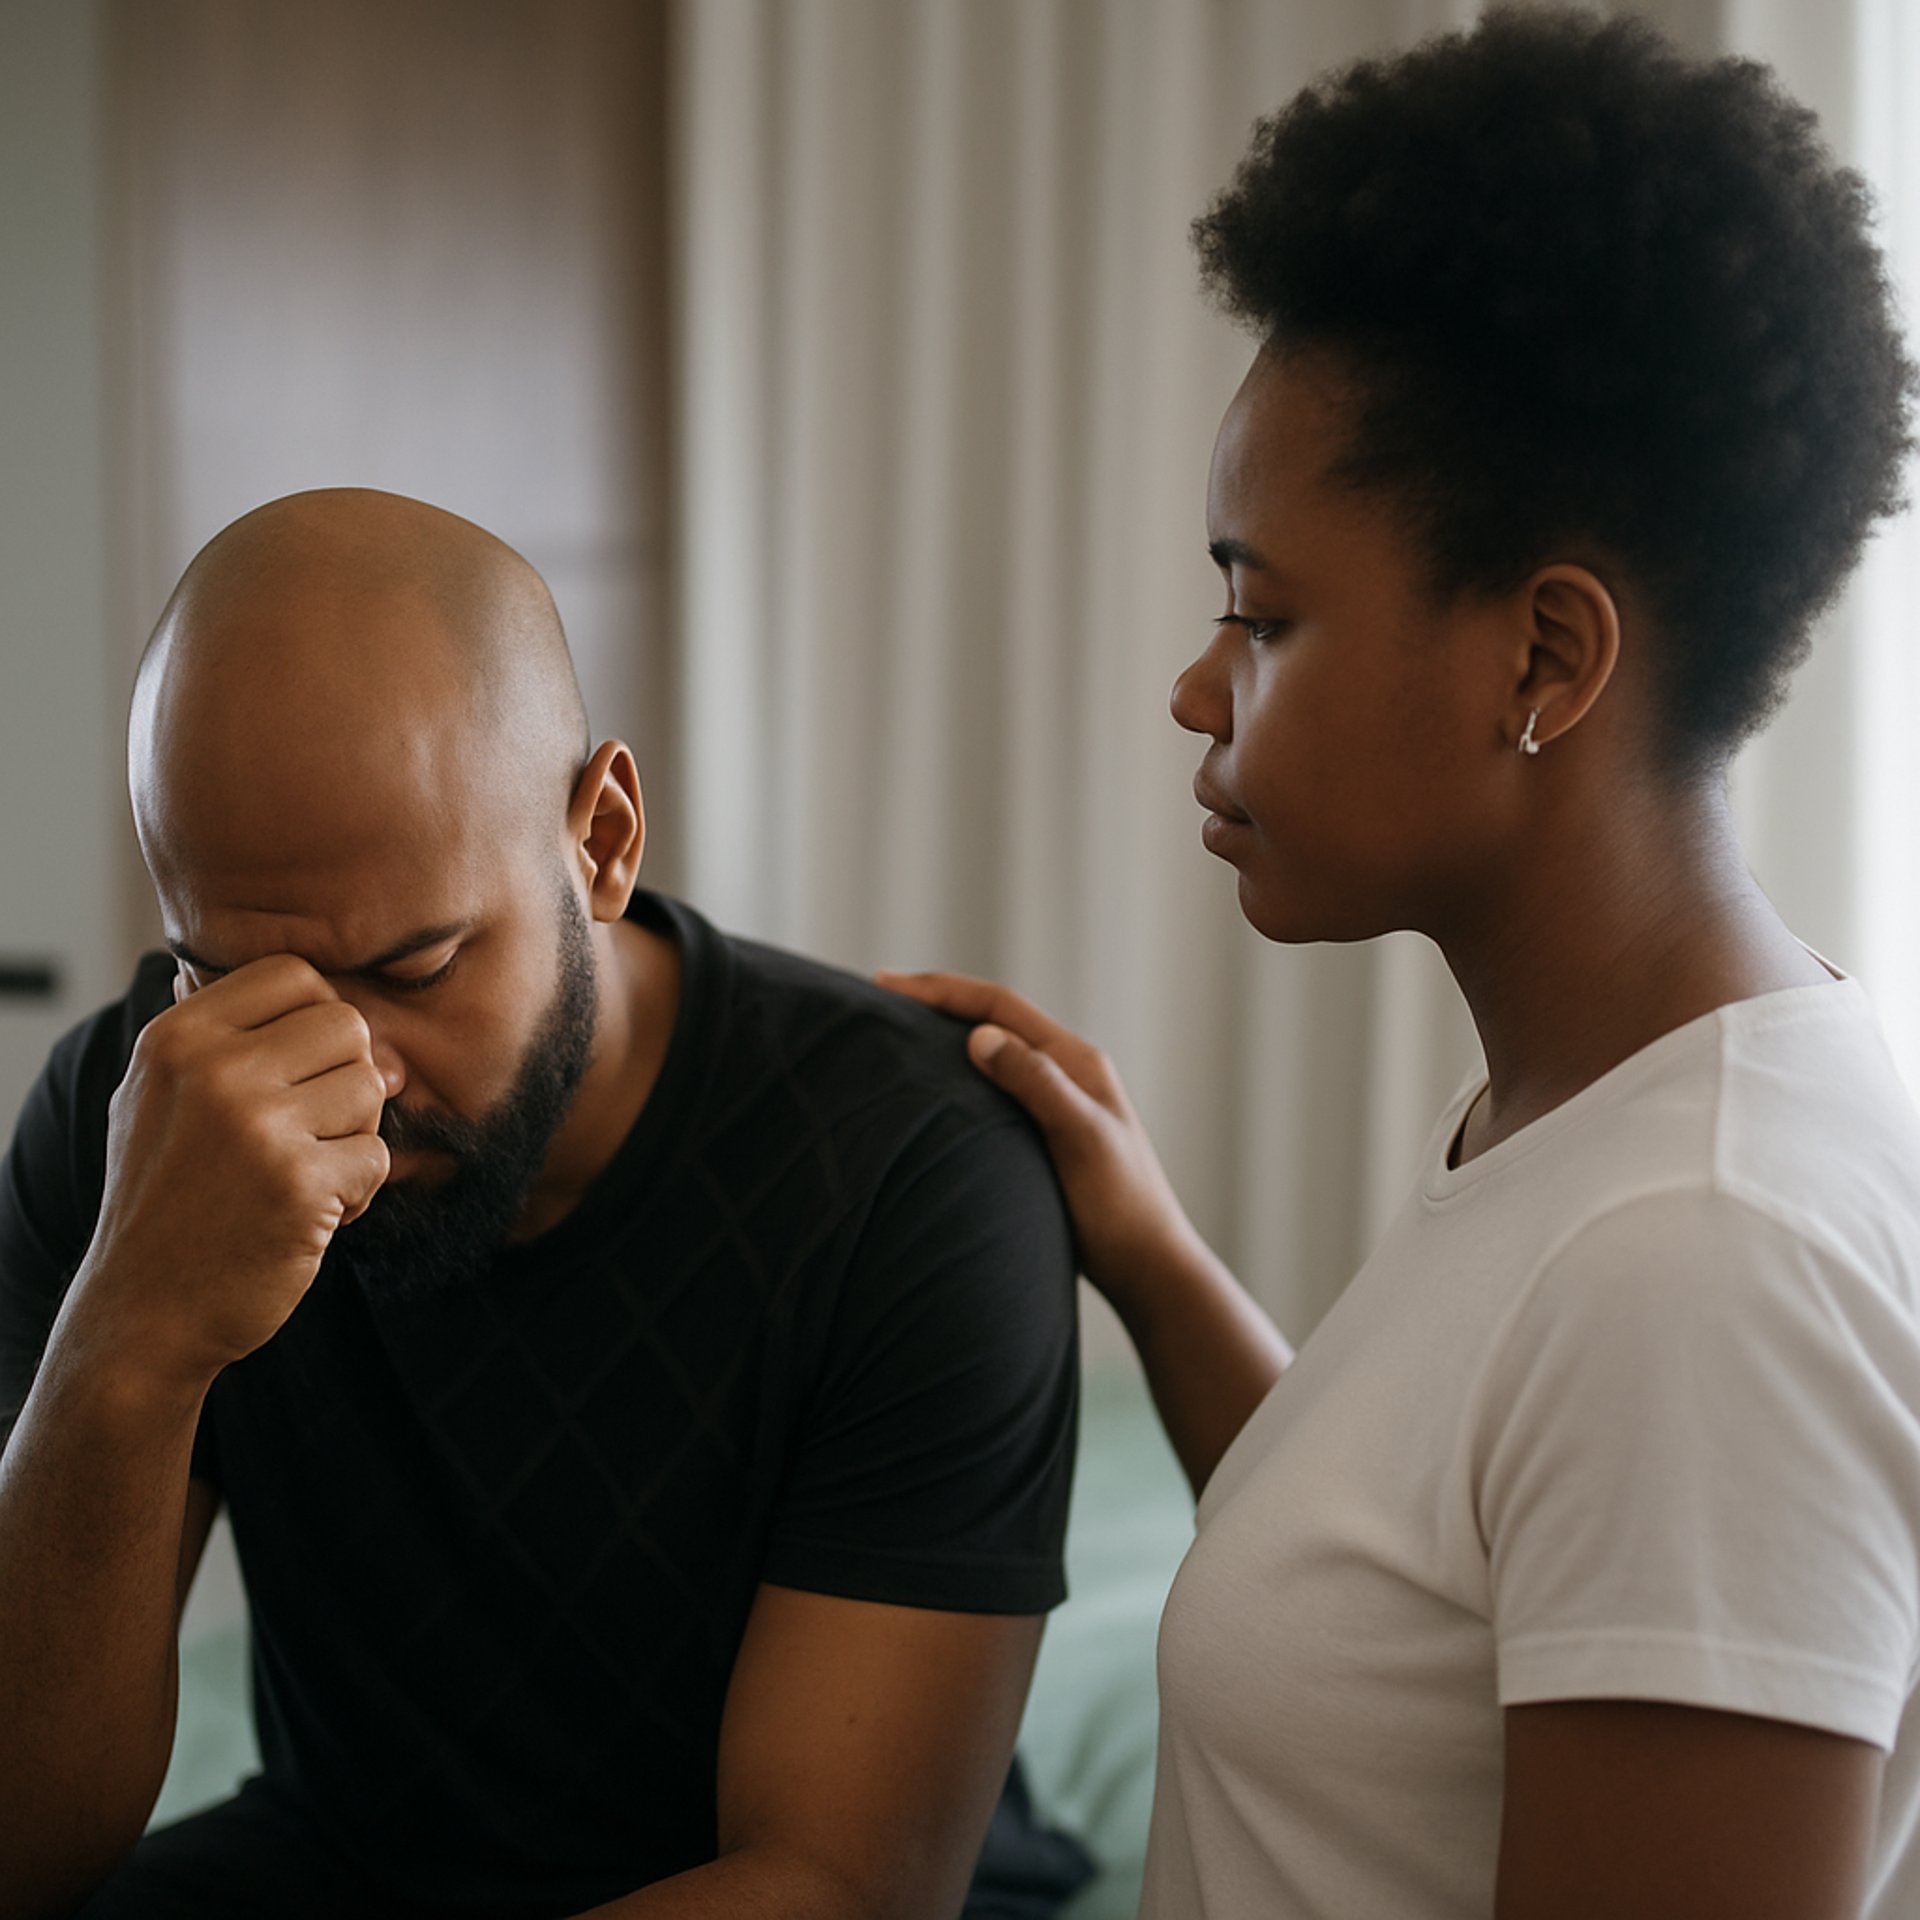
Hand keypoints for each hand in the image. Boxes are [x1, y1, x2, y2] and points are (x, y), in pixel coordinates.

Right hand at [77, 954, 391, 1388]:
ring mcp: (258, 1125)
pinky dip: (359, 1191)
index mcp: (177, 1037)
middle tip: (309, 1132)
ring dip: (355, 1136)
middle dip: (346, 1080)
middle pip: (347, 1025)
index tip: (298, 1073)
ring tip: (305, 1172)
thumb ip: (247, 1044)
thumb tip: (368, 1030)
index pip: (295, 974)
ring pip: (372, 1086)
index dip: (317, 1020)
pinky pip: (377, 1155)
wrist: (146, 1310)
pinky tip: (312, 1214)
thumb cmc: (170, 1197)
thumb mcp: (166, 1098)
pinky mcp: (299, 1182)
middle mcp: (214, 1070)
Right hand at [874, 970, 1204, 1317]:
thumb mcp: (1080, 1137)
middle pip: (991, 1022)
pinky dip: (954, 1082)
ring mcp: (1053, 1104)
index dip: (941, 990)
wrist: (1145, 1268)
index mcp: (1075, 1061)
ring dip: (943, 1041)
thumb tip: (978, 1037)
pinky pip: (989, 1093)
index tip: (886, 985)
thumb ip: (1036, 1083)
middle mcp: (1065, 1073)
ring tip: (894, 1038)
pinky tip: (927, 1098)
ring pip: (989, 1057)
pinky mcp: (1042, 1138)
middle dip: (936, 1005)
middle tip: (878, 1001)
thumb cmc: (1119, 1207)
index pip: (999, 1005)